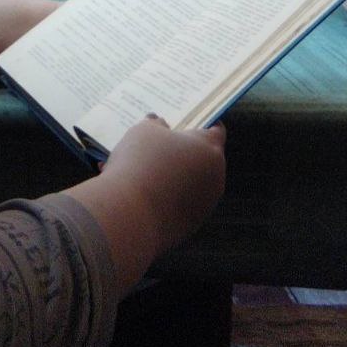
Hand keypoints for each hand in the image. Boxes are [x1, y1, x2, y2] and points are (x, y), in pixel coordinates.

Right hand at [101, 114, 225, 254]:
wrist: (130, 216)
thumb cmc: (140, 162)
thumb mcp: (143, 131)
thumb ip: (155, 125)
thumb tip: (159, 125)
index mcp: (210, 148)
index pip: (216, 130)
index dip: (203, 123)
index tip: (189, 120)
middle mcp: (215, 177)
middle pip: (203, 158)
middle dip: (183, 152)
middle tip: (158, 145)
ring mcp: (205, 204)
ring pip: (191, 184)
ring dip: (173, 176)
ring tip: (141, 170)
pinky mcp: (190, 226)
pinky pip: (180, 204)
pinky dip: (166, 198)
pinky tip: (140, 194)